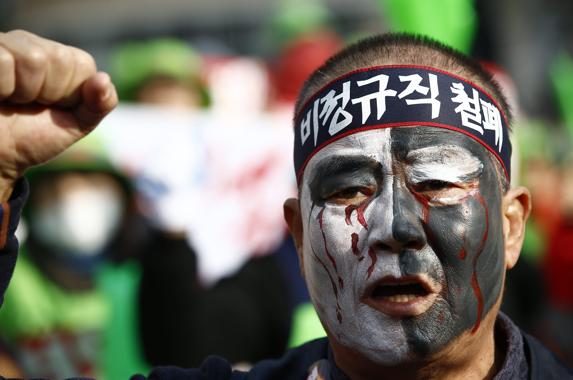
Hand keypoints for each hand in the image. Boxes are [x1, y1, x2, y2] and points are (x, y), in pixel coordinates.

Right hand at [0, 30, 117, 199]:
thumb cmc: (31, 137)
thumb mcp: (75, 125)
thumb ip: (100, 105)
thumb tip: (104, 79)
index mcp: (57, 58)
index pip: (82, 63)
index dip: (70, 94)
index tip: (50, 105)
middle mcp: (29, 44)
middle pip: (59, 59)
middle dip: (48, 92)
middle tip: (28, 104)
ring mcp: (4, 45)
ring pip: (33, 58)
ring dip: (24, 91)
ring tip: (12, 99)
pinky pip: (3, 61)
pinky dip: (3, 87)